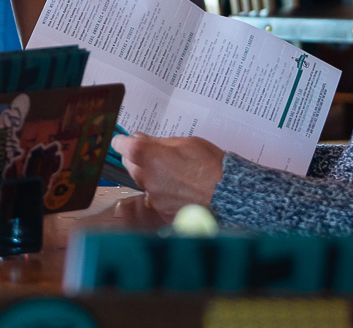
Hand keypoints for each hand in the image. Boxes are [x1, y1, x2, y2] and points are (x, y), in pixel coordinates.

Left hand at [111, 133, 225, 218]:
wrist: (230, 196)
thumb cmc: (213, 166)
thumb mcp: (187, 142)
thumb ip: (159, 142)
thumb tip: (141, 139)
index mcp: (149, 156)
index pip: (122, 145)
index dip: (123, 141)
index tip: (125, 141)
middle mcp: (147, 178)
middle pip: (129, 164)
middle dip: (137, 159)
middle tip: (155, 155)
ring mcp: (154, 198)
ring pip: (143, 183)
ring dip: (151, 177)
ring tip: (175, 175)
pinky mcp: (162, 213)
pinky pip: (156, 199)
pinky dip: (163, 194)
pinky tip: (181, 190)